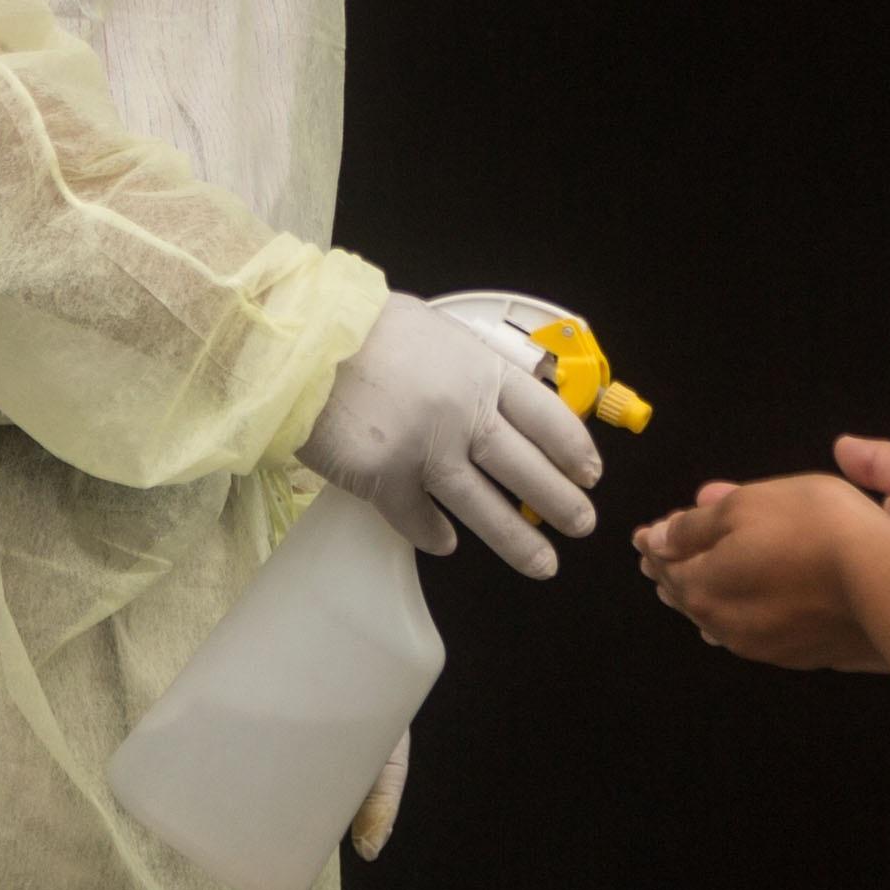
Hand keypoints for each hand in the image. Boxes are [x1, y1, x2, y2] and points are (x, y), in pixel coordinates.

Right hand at [298, 295, 599, 579]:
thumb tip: (491, 396)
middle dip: (561, 503)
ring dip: (519, 541)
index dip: (574, 450)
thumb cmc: (359, 327)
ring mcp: (426, 449)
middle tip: (581, 524)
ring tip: (543, 562)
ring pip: (486, 508)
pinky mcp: (385, 479)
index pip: (548, 417)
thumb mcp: (433, 331)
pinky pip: (418, 519)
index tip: (589, 473)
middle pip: (527, 470)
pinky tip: (444, 542)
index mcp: (481, 369)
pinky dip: (433, 534)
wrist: (300, 341)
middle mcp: (463, 412)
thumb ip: (466, 367)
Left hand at [633, 473, 888, 669]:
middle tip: (658, 560)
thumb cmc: (813, 528)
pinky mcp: (799, 655)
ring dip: (702, 597)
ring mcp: (763, 647)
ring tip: (692, 585)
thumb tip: (657, 541)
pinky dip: (736, 613)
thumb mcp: (747, 506)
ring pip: (718, 618)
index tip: (642, 536)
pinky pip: (750, 631)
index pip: (666, 563)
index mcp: (704, 587)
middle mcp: (725, 626)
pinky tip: (738, 616)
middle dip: (672, 572)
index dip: (654, 543)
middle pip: (688, 596)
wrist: (887, 585)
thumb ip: (695, 527)